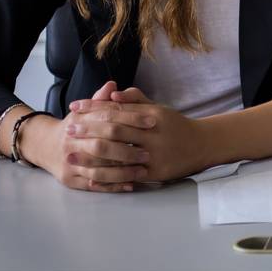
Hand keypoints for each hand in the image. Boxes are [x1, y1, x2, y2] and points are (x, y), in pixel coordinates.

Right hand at [32, 80, 152, 192]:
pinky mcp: (70, 180)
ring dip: (122, 171)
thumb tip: (112, 84)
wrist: (44, 146)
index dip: (130, 118)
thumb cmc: (74, 127)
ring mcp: (70, 163)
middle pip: (101, 146)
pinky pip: (93, 185)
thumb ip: (100, 100)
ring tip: (143, 171)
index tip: (152, 121)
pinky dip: (112, 186)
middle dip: (126, 150)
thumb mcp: (84, 111)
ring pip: (97, 169)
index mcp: (77, 122)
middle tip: (148, 153)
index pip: (106, 118)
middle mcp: (71, 143)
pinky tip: (129, 185)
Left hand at [67, 85, 211, 181]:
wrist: (202, 145)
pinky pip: (127, 175)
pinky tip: (91, 177)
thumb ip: (135, 100)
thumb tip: (111, 93)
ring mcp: (155, 154)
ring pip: (118, 155)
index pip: (118, 109)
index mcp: (152, 114)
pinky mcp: (155, 172)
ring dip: (92, 156)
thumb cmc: (174, 125)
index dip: (94, 108)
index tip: (74, 108)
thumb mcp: (158, 108)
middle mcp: (153, 133)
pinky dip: (107, 177)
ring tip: (72, 155)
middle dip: (89, 129)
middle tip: (69, 129)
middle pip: (115, 130)